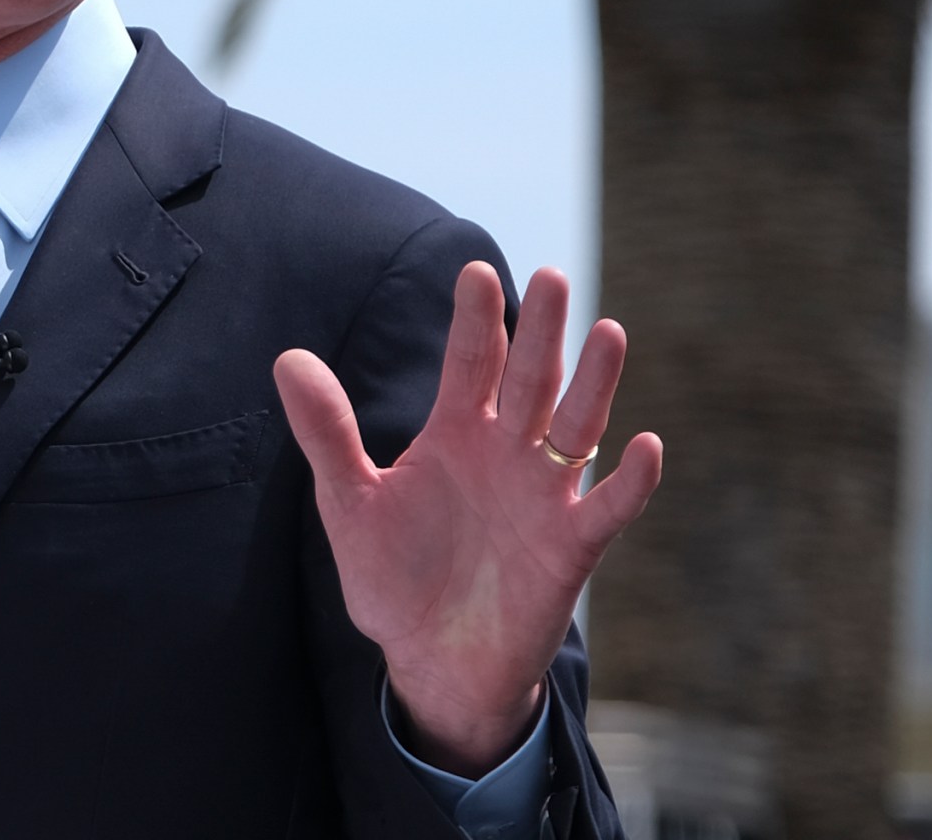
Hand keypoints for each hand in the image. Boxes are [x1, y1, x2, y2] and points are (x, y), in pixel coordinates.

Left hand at [274, 263, 662, 774]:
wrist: (431, 660)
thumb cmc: (392, 578)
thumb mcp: (350, 503)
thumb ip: (327, 433)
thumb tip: (287, 358)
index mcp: (454, 433)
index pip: (469, 362)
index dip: (475, 319)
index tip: (473, 271)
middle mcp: (506, 452)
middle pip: (530, 379)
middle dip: (540, 331)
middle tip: (550, 278)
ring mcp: (544, 494)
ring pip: (577, 425)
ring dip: (595, 383)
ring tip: (608, 332)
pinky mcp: (571, 546)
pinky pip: (608, 507)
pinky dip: (629, 479)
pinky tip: (643, 444)